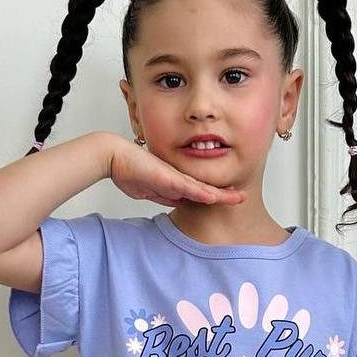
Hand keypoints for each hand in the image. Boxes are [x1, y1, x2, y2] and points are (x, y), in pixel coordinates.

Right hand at [106, 136, 245, 207]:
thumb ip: (162, 195)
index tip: (226, 199)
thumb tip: (174, 201)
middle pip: (205, 189)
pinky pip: (188, 187)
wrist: (114, 156)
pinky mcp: (167, 177)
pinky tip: (215, 197)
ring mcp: (174, 177)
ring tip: (239, 198)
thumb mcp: (148, 189)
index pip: (198, 191)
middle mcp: (178, 178)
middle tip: (242, 197)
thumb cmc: (127, 170)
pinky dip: (202, 193)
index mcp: (173, 182)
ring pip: (202, 188)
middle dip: (224, 194)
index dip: (213, 196)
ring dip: (221, 194)